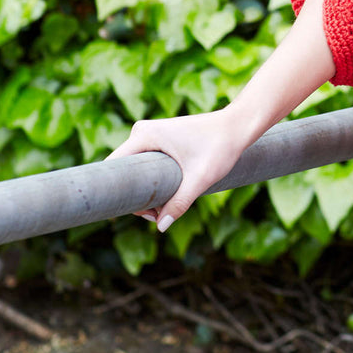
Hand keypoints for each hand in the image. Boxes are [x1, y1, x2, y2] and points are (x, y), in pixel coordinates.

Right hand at [106, 108, 248, 231]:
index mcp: (144, 135)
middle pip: (126, 173)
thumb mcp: (201, 178)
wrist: (238, 126)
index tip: (127, 212)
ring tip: (169, 204)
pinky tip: (171, 193)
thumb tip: (161, 227)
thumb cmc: (221, 146)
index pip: (113, 167)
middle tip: (158, 214)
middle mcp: (142, 131)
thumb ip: (180, 202)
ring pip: (137, 172)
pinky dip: (155, 182)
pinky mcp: (159, 139)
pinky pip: (146, 166)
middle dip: (139, 197)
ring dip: (149, 191)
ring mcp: (150, 134)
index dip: (116, 192)